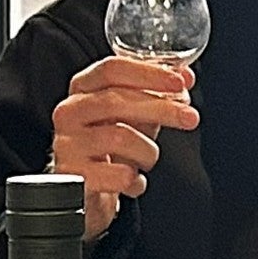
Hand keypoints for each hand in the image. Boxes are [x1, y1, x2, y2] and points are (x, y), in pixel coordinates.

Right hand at [51, 56, 199, 238]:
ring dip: (147, 150)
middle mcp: (69, 112)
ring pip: (119, 138)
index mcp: (83, 88)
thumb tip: (186, 77)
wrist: (83, 189)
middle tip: (190, 117)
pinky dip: (135, 180)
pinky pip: (117, 175)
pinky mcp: (73, 177)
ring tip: (148, 158)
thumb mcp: (134, 113)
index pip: (112, 69)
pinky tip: (134, 181)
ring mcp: (67, 144)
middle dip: (162, 108)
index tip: (180, 82)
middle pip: (116, 101)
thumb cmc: (110, 144)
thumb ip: (157, 93)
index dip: (148, 73)